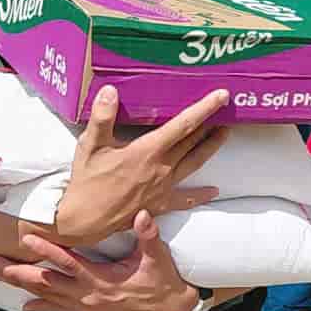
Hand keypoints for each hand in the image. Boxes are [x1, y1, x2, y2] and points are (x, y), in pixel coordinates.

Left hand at [0, 209, 199, 310]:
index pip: (68, 263)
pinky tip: (25, 305)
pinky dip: (41, 305)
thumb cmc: (162, 281)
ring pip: (46, 296)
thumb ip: (148, 236)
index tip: (26, 237)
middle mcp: (87, 296)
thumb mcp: (157, 258)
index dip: (47, 250)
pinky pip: (59, 309)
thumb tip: (142, 215)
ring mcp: (85, 306)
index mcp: (101, 280)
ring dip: (20, 285)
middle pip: (45, 282)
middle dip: (16, 271)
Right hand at [51, 87, 229, 245]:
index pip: (183, 125)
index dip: (204, 108)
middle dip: (211, 125)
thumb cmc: (87, 181)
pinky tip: (214, 191)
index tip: (221, 96)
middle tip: (225, 110)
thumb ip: (102, 117)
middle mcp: (161, 168)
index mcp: (147, 151)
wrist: (85, 220)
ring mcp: (163, 188)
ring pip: (194, 164)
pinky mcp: (160, 204)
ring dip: (210, 148)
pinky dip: (201, 195)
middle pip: (193, 142)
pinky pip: (185, 199)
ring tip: (224, 135)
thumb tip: (110, 91)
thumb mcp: (90, 144)